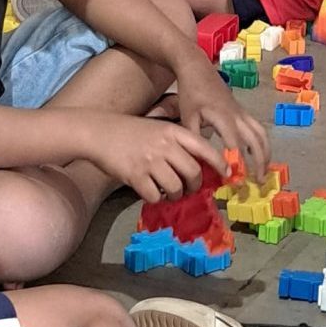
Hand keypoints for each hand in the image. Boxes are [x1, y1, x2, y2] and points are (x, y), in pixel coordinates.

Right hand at [92, 113, 222, 201]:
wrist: (99, 132)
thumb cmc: (131, 131)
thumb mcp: (159, 128)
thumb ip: (177, 143)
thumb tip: (198, 166)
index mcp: (173, 132)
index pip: (204, 148)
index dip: (219, 163)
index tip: (227, 174)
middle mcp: (165, 146)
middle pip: (193, 172)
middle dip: (194, 186)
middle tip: (189, 189)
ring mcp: (150, 161)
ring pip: (176, 187)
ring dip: (176, 195)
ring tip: (170, 193)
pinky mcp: (135, 176)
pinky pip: (154, 195)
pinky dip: (156, 198)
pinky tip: (152, 193)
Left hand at [173, 59, 270, 179]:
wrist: (198, 69)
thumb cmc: (191, 93)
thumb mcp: (187, 116)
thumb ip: (193, 138)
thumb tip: (198, 160)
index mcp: (223, 117)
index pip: (234, 143)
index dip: (237, 161)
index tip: (235, 178)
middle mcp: (238, 116)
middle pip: (256, 140)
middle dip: (259, 161)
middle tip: (258, 181)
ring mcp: (243, 113)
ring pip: (261, 134)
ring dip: (265, 153)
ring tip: (264, 171)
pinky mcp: (243, 112)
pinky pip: (259, 129)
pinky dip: (262, 143)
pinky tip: (259, 155)